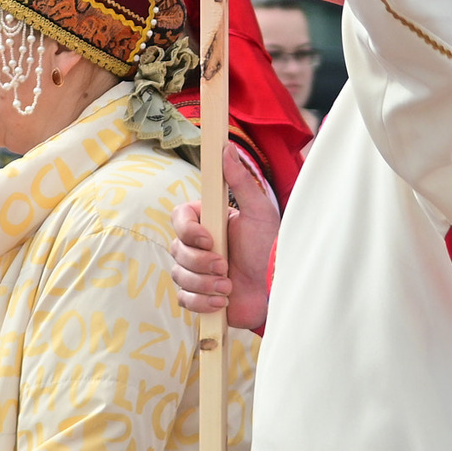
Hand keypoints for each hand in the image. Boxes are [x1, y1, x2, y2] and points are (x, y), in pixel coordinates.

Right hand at [170, 143, 280, 332]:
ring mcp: (197, 270)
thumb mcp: (259, 211)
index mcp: (209, 221)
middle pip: (176, 248)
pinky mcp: (199, 295)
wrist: (275, 291)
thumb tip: (226, 148)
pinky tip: (223, 302)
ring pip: (178, 274)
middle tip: (225, 266)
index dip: (188, 230)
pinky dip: (202, 302)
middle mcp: (199, 244)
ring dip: (204, 283)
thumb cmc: (270, 248)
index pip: (179, 217)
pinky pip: (184, 299)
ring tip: (228, 287)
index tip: (209, 239)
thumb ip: (240, 181)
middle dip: (201, 262)